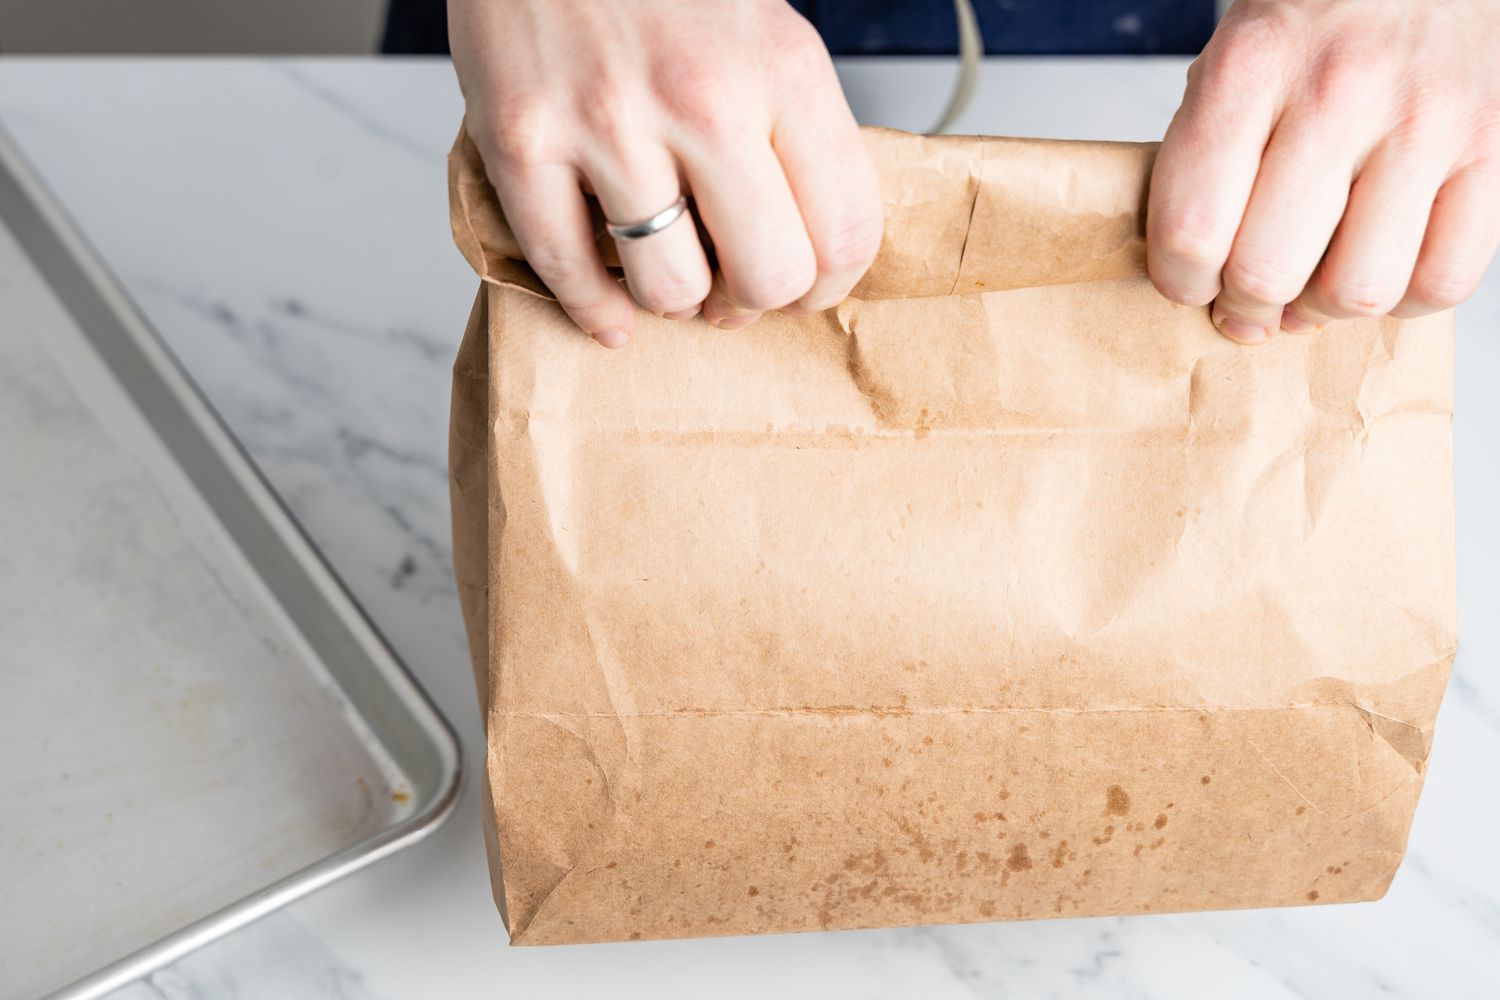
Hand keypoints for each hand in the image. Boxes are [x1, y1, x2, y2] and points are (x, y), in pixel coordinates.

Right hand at [448, 0, 882, 347]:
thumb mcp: (763, 30)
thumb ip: (791, 129)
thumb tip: (806, 240)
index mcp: (782, 68)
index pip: (844, 231)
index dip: (830, 285)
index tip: (807, 287)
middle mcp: (703, 98)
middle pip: (767, 277)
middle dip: (754, 301)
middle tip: (734, 286)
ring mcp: (607, 122)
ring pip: (669, 289)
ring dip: (674, 299)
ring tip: (668, 269)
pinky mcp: (523, 141)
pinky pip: (567, 270)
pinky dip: (593, 309)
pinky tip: (609, 311)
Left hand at [1147, 0, 1499, 342]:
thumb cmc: (1314, 25)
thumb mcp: (1231, 65)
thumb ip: (1204, 165)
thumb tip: (1206, 286)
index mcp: (1252, 67)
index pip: (1190, 229)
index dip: (1179, 283)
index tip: (1189, 282)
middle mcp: (1340, 91)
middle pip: (1267, 271)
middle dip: (1246, 306)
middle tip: (1249, 296)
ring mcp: (1426, 122)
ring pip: (1356, 290)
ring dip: (1324, 309)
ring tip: (1315, 279)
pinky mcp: (1494, 148)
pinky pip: (1443, 281)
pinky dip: (1404, 300)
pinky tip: (1380, 266)